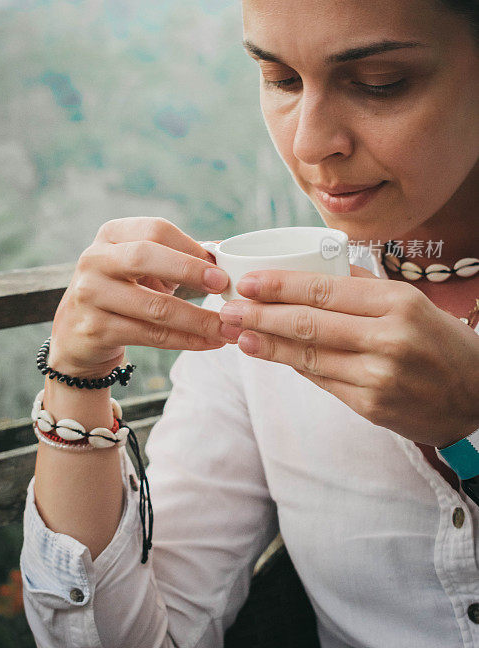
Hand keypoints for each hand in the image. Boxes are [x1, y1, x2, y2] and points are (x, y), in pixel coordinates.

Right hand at [48, 217, 230, 378]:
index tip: (221, 266)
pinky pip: (150, 336)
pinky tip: (211, 342)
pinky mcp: (95, 329)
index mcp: (112, 234)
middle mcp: (95, 259)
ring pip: (154, 307)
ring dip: (198, 319)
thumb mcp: (145, 266)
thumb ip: (182, 256)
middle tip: (224, 285)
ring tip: (229, 328)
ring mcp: (90, 295)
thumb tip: (225, 251)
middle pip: (145, 257)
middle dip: (190, 270)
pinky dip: (186, 341)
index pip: (155, 230)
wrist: (77, 333)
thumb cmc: (124, 289)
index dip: (190, 247)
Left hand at [219, 264, 478, 446]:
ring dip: (266, 344)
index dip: (279, 286)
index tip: (247, 283)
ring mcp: (380, 376)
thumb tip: (308, 272)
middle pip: (309, 323)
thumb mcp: (409, 302)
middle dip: (260, 315)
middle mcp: (388, 338)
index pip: (324, 289)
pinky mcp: (372, 406)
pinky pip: (322, 381)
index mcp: (396, 302)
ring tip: (237, 334)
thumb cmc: (437, 339)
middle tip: (226, 310)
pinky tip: (270, 354)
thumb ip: (361, 286)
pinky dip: (294, 365)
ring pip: (309, 356)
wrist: (477, 392)